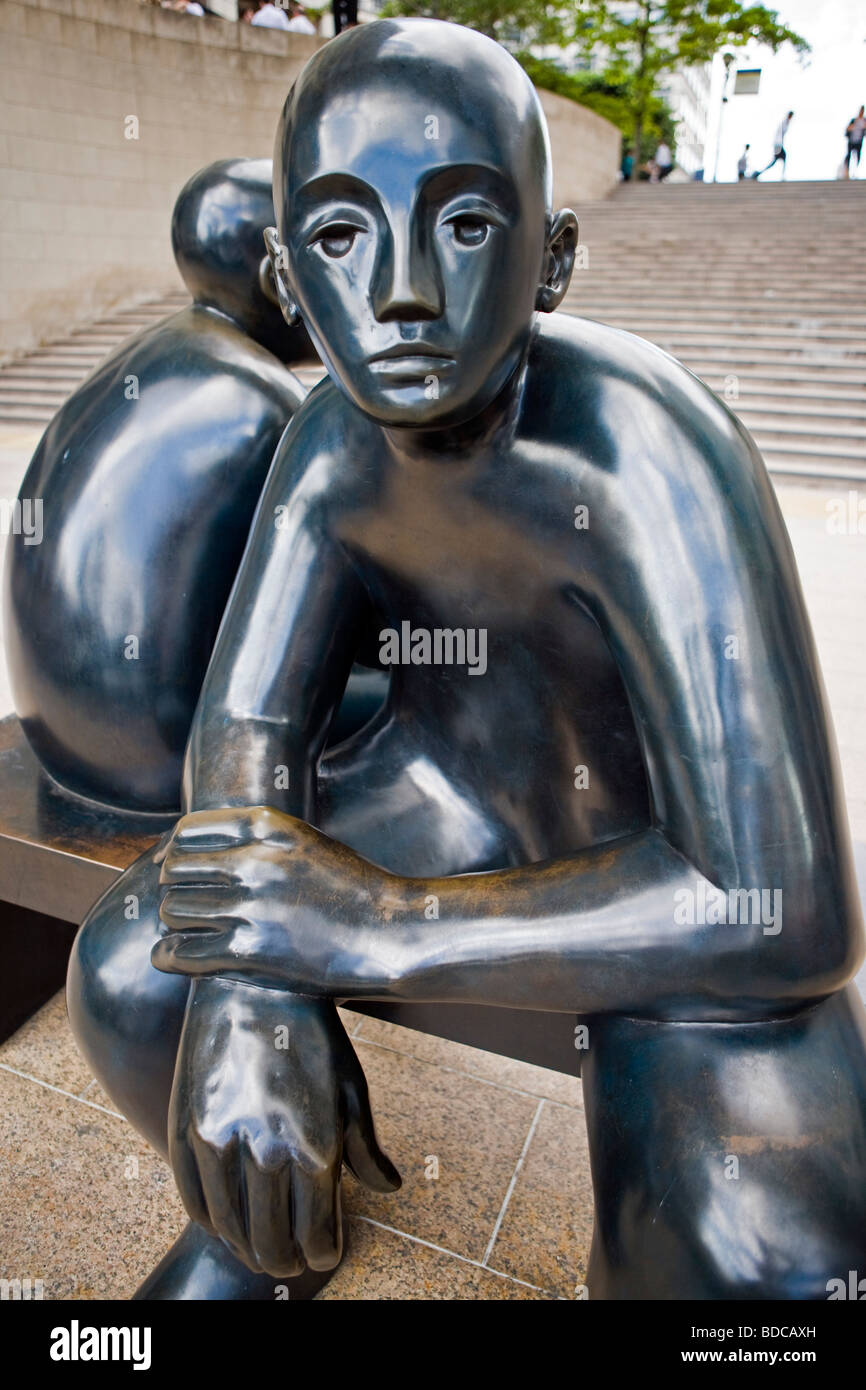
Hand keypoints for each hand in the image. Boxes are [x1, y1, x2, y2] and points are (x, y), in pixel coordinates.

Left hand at [153, 806, 391, 993]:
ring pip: (174, 909)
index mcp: (266, 828)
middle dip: (175, 886)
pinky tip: (171, 956)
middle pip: (175, 869)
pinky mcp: (249, 951)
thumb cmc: (352, 888)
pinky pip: (181, 952)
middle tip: (185, 902)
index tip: (174, 867)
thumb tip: (204, 848)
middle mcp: (252, 861)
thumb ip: (259, 840)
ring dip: (176, 922)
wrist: (391, 932)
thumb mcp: (307, 842)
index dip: (175, 851)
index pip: (188, 831)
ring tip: (189, 929)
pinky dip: (168, 955)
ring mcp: (249, 906)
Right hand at [169, 978, 399, 1276]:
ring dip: (246, 1246)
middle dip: (285, 1260)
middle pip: (271, 1243)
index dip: (323, 1253)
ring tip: (259, 1246)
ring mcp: (220, 1141)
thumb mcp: (352, 1088)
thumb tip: (389, 1188)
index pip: (318, 1236)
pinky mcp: (185, 1127)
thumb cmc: (313, 1037)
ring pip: (230, 1228)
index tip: (323, 1252)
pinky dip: (210, 1220)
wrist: (257, 982)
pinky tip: (226, 1220)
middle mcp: (266, 1151)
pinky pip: (193, 1198)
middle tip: (291, 1259)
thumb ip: (366, 1148)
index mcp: (316, 1146)